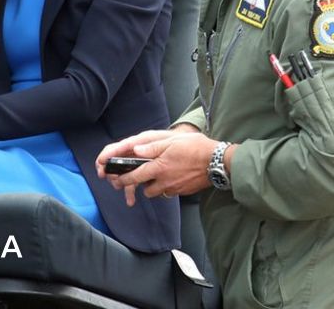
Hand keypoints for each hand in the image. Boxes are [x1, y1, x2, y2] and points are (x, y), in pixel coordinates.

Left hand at [95, 130, 216, 205]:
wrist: (218, 161)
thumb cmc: (195, 147)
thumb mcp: (171, 141)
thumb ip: (151, 147)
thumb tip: (135, 150)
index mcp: (158, 167)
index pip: (134, 177)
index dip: (123, 179)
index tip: (116, 180)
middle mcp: (164, 181)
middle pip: (144, 189)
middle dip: (138, 185)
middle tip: (135, 179)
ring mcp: (175, 188)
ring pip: (156, 192)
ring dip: (153, 186)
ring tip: (155, 175)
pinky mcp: (183, 191)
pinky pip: (169, 193)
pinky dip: (166, 188)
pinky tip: (170, 178)